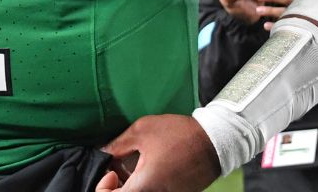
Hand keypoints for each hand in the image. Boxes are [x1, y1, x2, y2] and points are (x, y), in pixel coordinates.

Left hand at [98, 114, 220, 190]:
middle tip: (117, 171)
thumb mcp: (141, 131)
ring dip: (131, 186)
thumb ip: (117, 145)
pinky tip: (148, 170)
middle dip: (116, 188)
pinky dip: (146, 185)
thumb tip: (102, 153)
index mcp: (144, 187)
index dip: (103, 188)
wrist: (216, 141)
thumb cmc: (180, 135)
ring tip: (132, 168)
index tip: (109, 172)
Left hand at [254, 0, 301, 30]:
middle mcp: (302, 5)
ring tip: (258, 10)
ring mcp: (301, 16)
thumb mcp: (298, 1)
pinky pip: (285, 26)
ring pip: (285, 11)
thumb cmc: (302, 12)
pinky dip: (275, 26)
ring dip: (270, 10)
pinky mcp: (298, 28)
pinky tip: (265, 25)